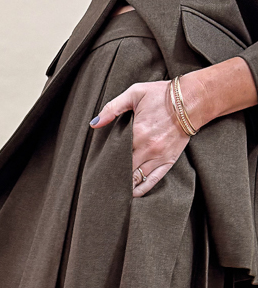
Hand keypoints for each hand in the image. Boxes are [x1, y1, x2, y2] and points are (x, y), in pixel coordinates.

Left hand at [88, 56, 257, 197]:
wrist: (192, 100)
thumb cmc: (162, 95)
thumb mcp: (135, 93)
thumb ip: (113, 107)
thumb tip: (94, 123)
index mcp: (137, 133)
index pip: (115, 154)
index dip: (106, 161)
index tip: (98, 166)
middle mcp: (147, 148)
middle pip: (125, 169)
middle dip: (114, 175)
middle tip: (103, 181)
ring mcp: (159, 157)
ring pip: (137, 178)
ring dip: (126, 184)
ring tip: (115, 189)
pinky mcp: (169, 161)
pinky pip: (154, 180)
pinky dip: (142, 189)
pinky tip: (133, 193)